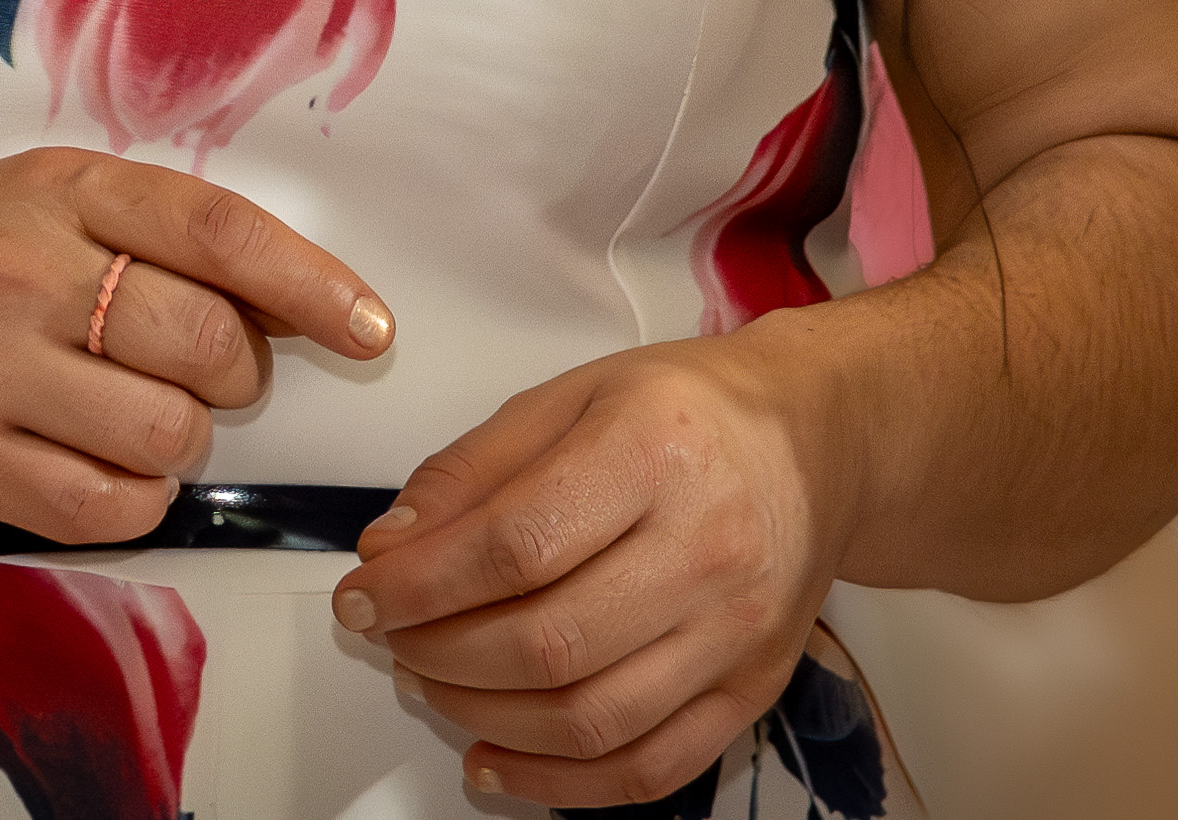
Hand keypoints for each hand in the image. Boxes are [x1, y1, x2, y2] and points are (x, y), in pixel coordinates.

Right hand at [0, 146, 395, 544]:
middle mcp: (18, 269)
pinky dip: (136, 499)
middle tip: (197, 373)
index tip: (370, 327)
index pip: (217, 232)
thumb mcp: (49, 203)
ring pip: (167, 435)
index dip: (311, 285)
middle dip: (233, 374)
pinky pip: (109, 506)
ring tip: (134, 418)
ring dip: (180, 441)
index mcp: (59, 188)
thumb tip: (307, 299)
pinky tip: (101, 466)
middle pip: (205, 343)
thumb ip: (165, 237)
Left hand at [332, 335, 858, 807]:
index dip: (418, 585)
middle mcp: (707, 548)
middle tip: (393, 636)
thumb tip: (391, 548)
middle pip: (546, 643)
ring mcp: (735, 631)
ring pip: (589, 720)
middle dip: (438, 653)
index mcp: (655, 453)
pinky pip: (648, 770)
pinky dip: (558, 784)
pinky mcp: (750, 690)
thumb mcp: (569, 396)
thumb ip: (472, 470)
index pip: (514, 546)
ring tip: (434, 684)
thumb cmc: (691, 413)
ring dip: (482, 717)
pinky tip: (496, 756)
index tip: (364, 594)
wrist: (812, 443)